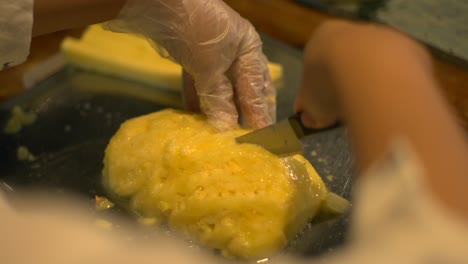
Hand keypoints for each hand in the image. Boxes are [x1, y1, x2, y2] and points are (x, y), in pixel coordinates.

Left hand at [106, 0, 275, 129]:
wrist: (162, 3)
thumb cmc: (197, 31)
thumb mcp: (210, 66)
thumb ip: (219, 97)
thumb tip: (226, 128)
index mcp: (249, 51)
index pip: (258, 89)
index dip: (260, 114)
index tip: (261, 139)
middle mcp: (235, 53)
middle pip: (242, 89)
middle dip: (244, 113)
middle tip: (247, 139)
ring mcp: (212, 55)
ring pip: (220, 88)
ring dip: (220, 109)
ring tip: (222, 134)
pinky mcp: (192, 57)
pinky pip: (199, 83)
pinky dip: (198, 99)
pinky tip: (197, 117)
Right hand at [294, 20, 431, 128]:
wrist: (372, 70)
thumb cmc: (330, 84)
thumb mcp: (312, 104)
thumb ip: (312, 109)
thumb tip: (313, 118)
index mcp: (322, 39)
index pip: (317, 65)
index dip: (319, 90)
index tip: (323, 110)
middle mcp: (353, 33)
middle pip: (347, 64)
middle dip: (347, 89)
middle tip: (346, 113)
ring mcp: (384, 38)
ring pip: (374, 69)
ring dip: (370, 90)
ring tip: (368, 113)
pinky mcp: (410, 50)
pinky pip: (397, 75)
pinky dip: (392, 91)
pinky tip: (388, 106)